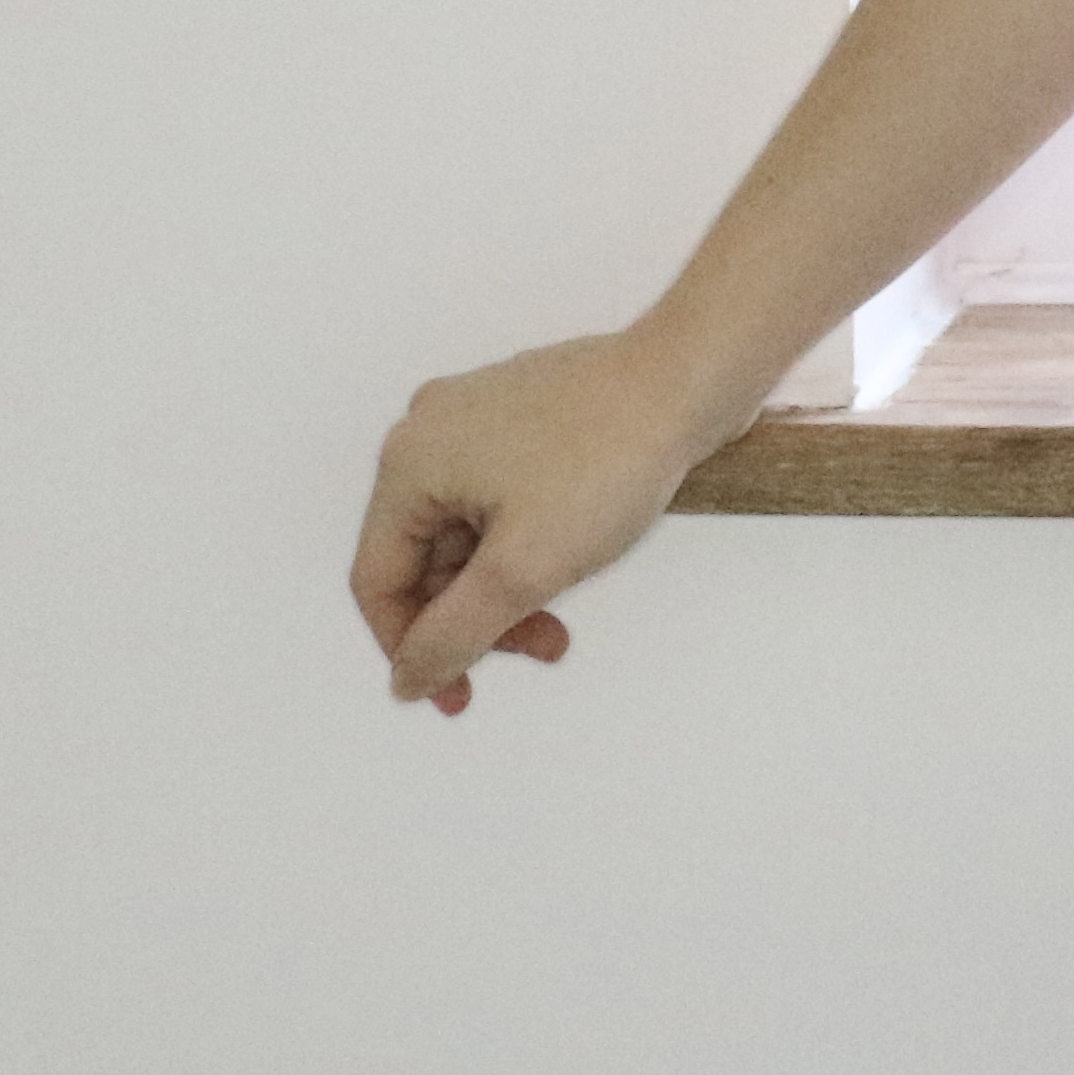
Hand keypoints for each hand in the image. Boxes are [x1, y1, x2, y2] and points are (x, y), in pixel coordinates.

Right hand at [352, 327, 747, 710]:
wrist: (694, 379)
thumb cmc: (609, 460)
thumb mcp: (520, 570)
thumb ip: (452, 637)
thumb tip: (405, 679)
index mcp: (410, 461)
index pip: (378, 580)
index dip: (410, 648)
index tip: (456, 695)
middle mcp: (434, 430)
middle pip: (427, 559)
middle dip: (478, 618)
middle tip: (538, 650)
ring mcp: (484, 418)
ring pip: (471, 534)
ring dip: (509, 588)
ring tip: (562, 627)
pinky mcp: (532, 416)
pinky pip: (506, 502)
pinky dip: (528, 545)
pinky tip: (572, 566)